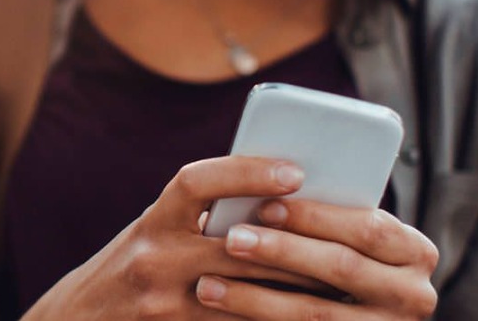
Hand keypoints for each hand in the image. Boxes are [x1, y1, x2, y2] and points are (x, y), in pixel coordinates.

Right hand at [21, 156, 328, 320]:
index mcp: (152, 222)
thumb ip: (200, 217)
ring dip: (295, 289)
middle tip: (346, 238)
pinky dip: (270, 317)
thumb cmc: (131, 269)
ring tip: (339, 281)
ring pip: (246, 295)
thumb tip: (275, 197)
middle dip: (295, 243)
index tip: (294, 171)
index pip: (196, 183)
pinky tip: (301, 314)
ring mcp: (162, 304)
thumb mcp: (155, 233)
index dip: (245, 173)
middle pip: (238, 246)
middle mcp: (153, 259)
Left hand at [194, 199, 439, 319]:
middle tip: (231, 239)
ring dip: (256, 299)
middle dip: (282, 252)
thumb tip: (266, 188)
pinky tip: (224, 314)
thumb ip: (329, 219)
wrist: (360, 315)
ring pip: (315, 314)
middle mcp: (413, 295)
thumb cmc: (345, 258)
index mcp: (415, 252)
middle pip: (341, 268)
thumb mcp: (352, 238)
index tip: (266, 205)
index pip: (367, 227)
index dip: (316, 216)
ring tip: (208, 285)